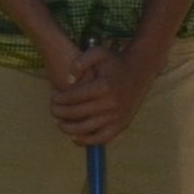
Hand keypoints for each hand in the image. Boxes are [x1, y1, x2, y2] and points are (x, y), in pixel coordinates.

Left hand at [50, 30, 164, 146]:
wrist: (140, 70)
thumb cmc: (115, 62)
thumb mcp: (98, 52)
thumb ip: (81, 61)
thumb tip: (68, 81)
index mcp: (104, 86)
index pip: (72, 97)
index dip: (58, 98)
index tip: (53, 96)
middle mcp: (112, 103)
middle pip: (76, 113)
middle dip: (59, 112)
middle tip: (53, 108)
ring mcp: (117, 116)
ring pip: (85, 129)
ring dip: (67, 127)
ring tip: (59, 122)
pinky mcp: (122, 124)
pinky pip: (101, 138)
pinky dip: (85, 140)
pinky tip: (74, 136)